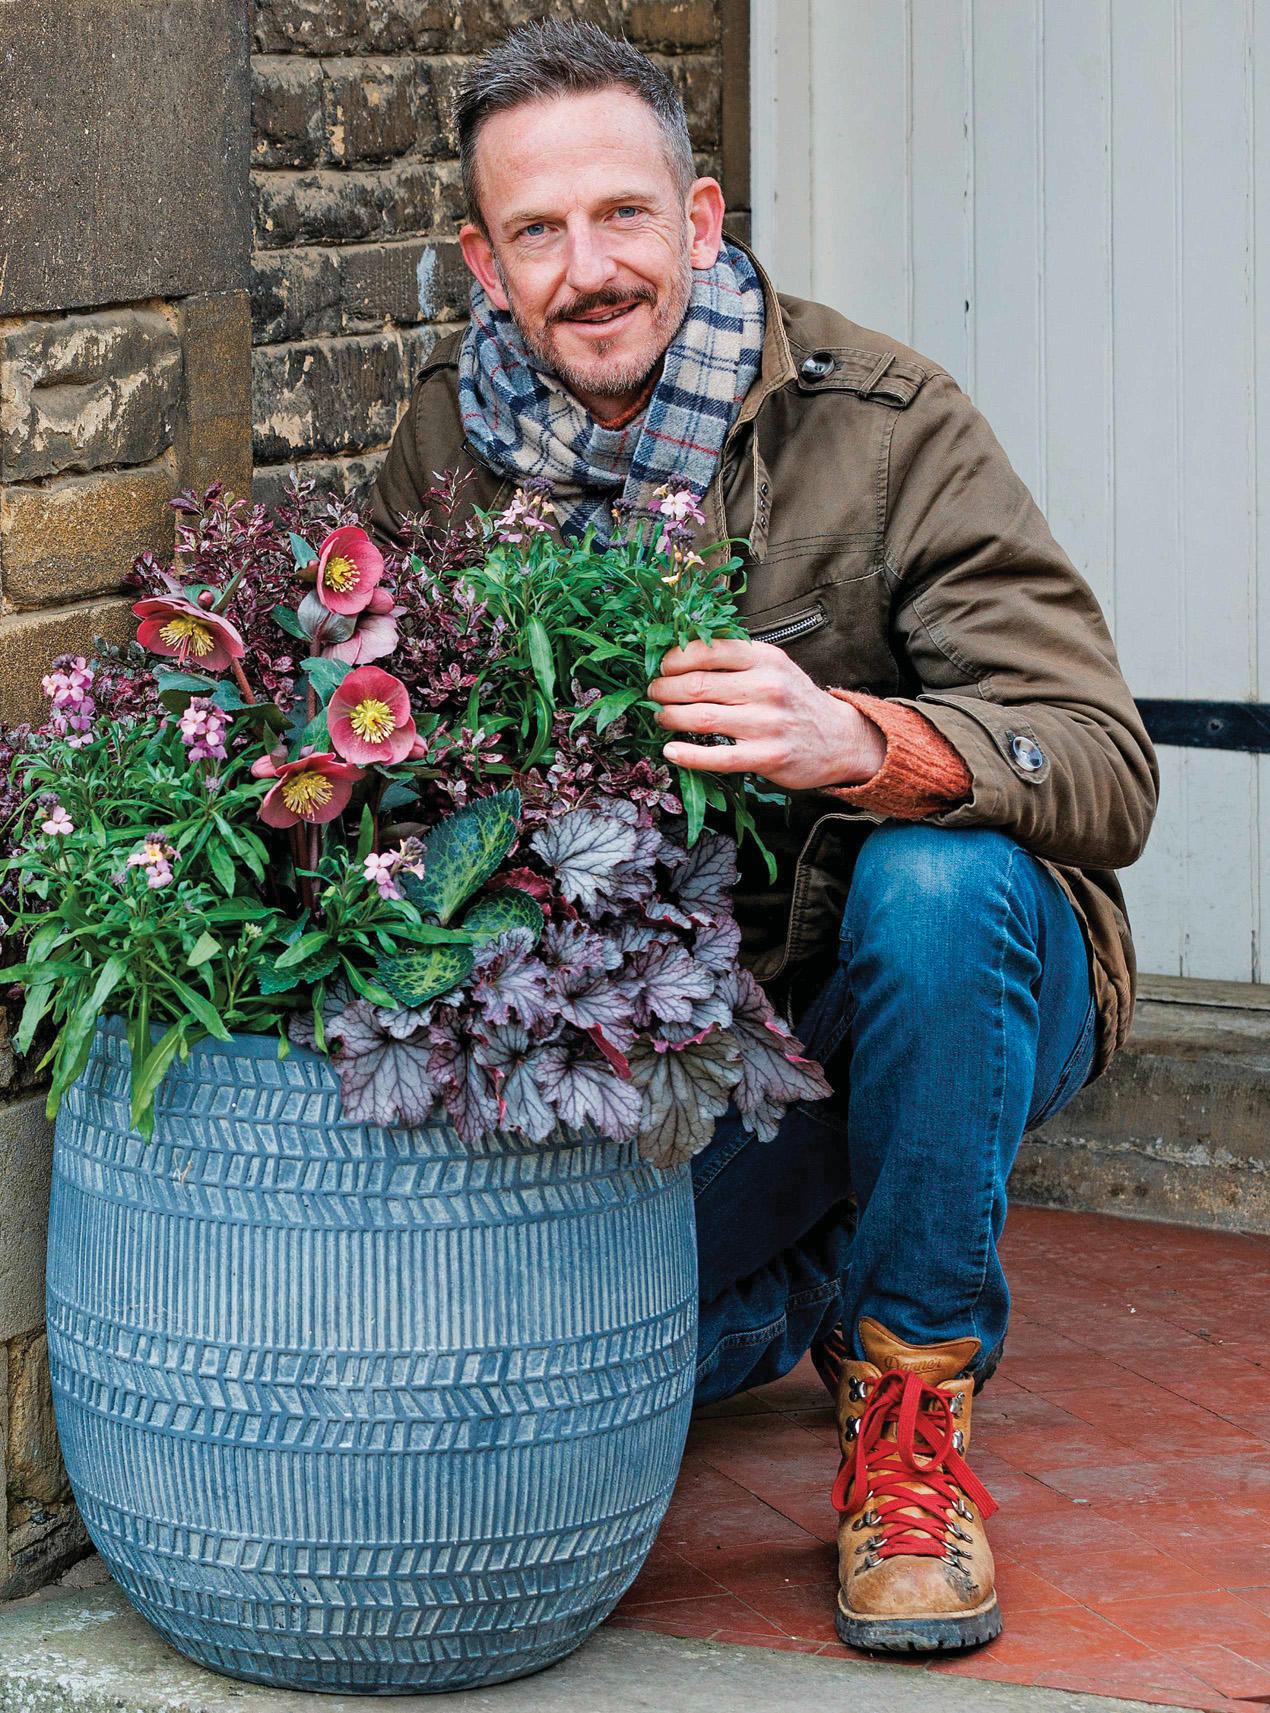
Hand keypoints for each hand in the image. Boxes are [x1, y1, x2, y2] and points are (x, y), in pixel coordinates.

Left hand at [647, 638, 886, 790]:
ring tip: (660, 717)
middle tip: (653, 693)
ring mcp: (767, 723)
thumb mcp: (773, 667)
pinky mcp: (767, 756)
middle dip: (665, 689)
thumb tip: (680, 655)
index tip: (661, 666)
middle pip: (698, 685)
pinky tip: (670, 751)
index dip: (675, 658)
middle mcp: (767, 687)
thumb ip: (735, 660)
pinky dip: (688, 755)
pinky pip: (717, 756)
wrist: (839, 738)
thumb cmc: (794, 700)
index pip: (709, 649)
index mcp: (765, 658)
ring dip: (670, 717)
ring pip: (701, 718)